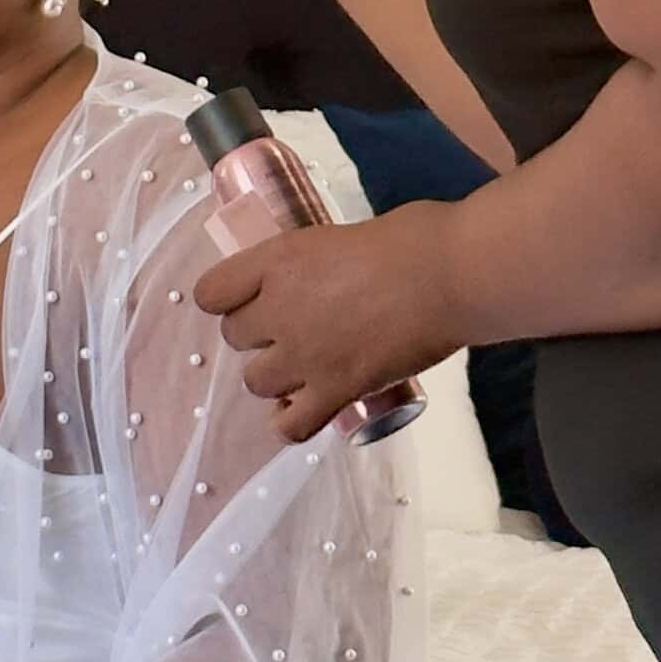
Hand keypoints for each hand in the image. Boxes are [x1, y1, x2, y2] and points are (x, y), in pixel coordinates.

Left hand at [192, 212, 449, 441]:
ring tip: (303, 367)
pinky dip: (292, 423)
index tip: (249, 297)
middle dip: (258, 335)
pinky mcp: (337, 391)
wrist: (450, 275)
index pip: (211, 291)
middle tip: (291, 328)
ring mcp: (305, 356)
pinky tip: (305, 409)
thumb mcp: (339, 236)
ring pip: (255, 383)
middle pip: (234, 338)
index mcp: (277, 261)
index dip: (226, 297)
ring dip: (274, 377)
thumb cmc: (411, 239)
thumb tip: (322, 277)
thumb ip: (315, 262)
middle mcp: (279, 310)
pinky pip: (291, 426)